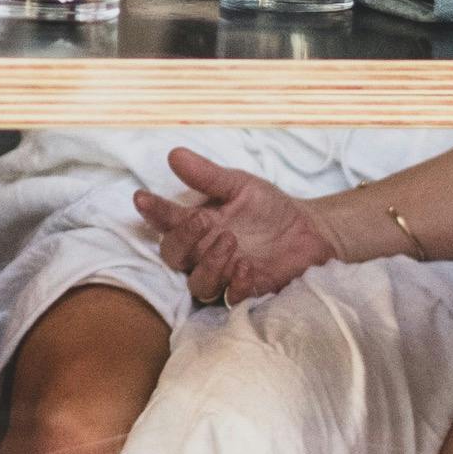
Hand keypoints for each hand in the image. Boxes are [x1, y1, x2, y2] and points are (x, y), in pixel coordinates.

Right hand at [135, 144, 341, 306]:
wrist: (310, 230)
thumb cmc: (269, 208)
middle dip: (182, 239)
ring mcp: (224, 274)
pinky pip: (230, 299)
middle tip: (202, 220)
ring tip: (231, 241)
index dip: (152, 211)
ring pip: (197, 284)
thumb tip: (175, 154)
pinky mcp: (246, 291)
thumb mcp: (240, 185)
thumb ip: (208, 175)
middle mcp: (203, 252)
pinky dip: (236, 285)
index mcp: (197, 224)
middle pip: (173, 256)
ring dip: (209, 264)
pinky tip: (247, 266)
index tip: (142, 198)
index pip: (166, 220)